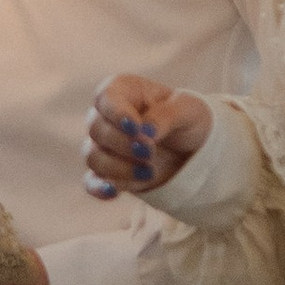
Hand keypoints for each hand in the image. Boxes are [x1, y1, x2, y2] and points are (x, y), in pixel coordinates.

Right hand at [85, 73, 211, 195]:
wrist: (193, 146)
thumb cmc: (186, 117)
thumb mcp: (187, 109)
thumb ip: (166, 115)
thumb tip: (145, 132)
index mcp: (123, 91)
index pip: (105, 98)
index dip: (116, 113)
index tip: (136, 127)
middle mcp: (107, 117)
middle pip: (97, 129)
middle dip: (123, 144)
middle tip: (150, 152)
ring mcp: (105, 146)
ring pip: (93, 157)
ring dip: (119, 167)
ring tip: (150, 172)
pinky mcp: (108, 173)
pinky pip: (91, 182)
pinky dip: (100, 188)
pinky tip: (114, 193)